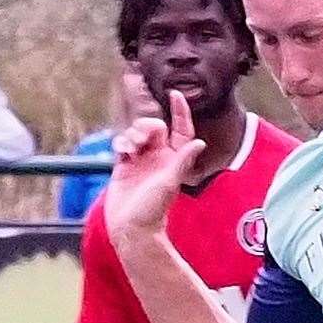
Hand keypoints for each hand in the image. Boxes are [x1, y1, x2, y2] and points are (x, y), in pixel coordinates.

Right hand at [105, 91, 206, 240]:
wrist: (131, 228)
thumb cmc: (153, 210)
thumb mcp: (170, 183)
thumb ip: (182, 161)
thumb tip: (200, 142)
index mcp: (173, 159)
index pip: (180, 130)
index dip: (180, 111)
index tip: (175, 94)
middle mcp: (158, 157)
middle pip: (155, 127)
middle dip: (147, 126)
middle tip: (142, 139)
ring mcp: (141, 161)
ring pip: (137, 133)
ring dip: (133, 135)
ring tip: (131, 150)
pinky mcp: (124, 165)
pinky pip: (123, 144)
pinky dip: (122, 143)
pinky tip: (122, 152)